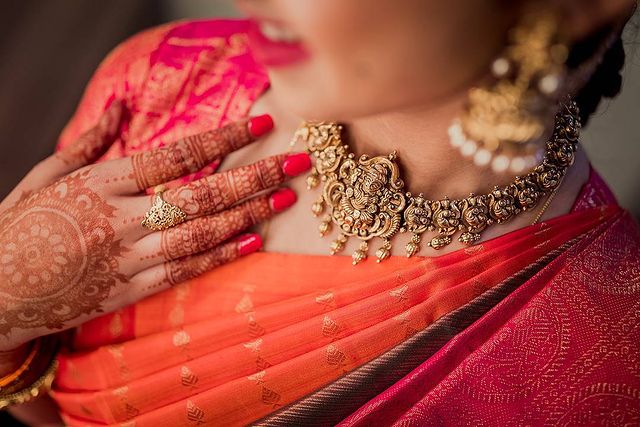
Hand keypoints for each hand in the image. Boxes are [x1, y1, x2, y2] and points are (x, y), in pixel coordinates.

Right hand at [0, 101, 309, 349]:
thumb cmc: (18, 228)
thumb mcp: (45, 177)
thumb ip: (88, 143)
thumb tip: (118, 106)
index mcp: (101, 184)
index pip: (175, 155)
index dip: (223, 138)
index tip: (262, 125)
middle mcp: (120, 219)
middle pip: (200, 194)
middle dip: (254, 176)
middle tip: (297, 163)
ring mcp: (127, 258)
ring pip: (200, 233)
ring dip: (247, 215)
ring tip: (284, 199)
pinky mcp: (129, 291)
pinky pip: (183, 271)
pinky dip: (220, 257)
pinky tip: (253, 242)